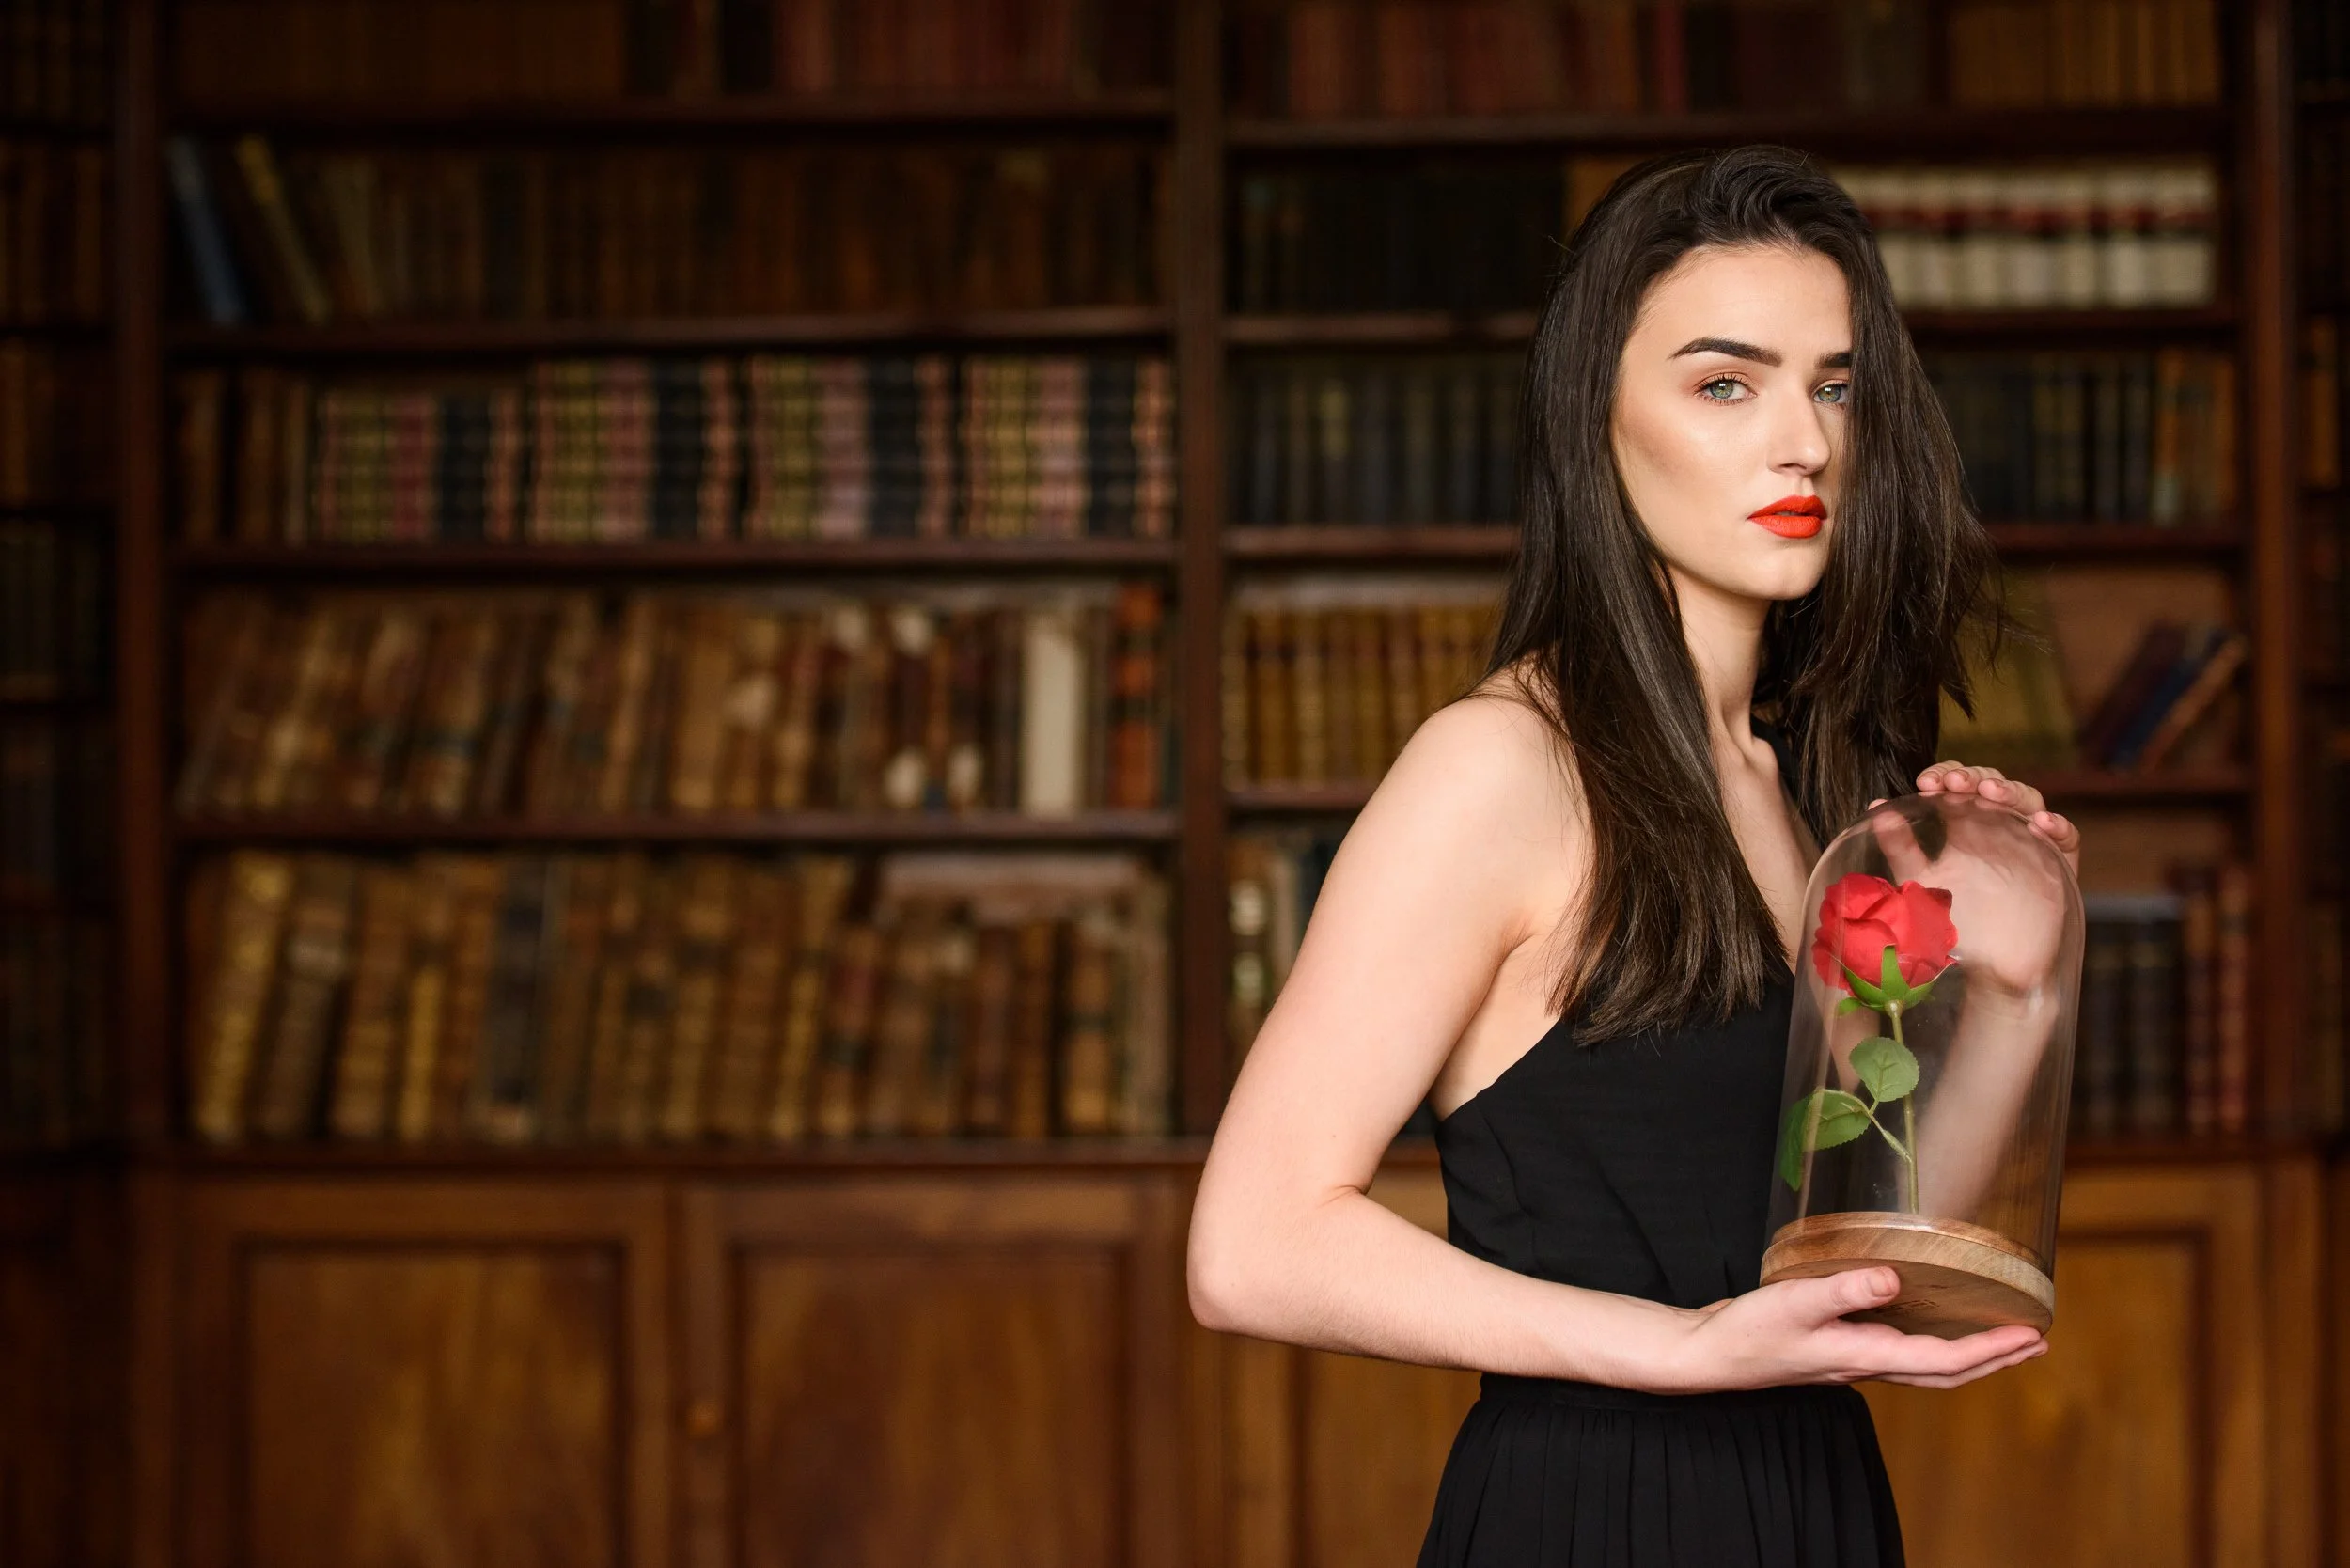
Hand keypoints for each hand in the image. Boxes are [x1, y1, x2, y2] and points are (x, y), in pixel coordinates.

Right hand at [1664, 1267, 2047, 1391]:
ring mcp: (1853, 1357)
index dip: (1992, 1349)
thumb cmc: (1747, 1333)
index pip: (1945, 1359)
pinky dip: (1931, 1343)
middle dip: (1994, 1360)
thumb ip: (1844, 1290)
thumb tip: (1894, 1278)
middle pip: (1946, 1372)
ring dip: (1969, 1355)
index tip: (2032, 1335)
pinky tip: (1927, 1322)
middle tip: (2035, 1343)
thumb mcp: (1794, 1304)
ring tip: (1999, 1338)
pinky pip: (1901, 1351)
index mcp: (1865, 1355)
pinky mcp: (1838, 1345)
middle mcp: (1867, 1362)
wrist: (1709, 1354)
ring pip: (1926, 1364)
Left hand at [1865, 761, 2080, 998]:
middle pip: (1994, 785)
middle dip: (1975, 777)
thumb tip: (1876, 809)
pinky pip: (2068, 840)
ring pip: (2031, 802)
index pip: (1960, 786)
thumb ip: (1900, 848)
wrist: (1987, 971)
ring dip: (2011, 792)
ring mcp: (2030, 846)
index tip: (1924, 782)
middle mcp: (1998, 831)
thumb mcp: (1920, 882)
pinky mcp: (2058, 869)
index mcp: (1964, 829)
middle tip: (1953, 783)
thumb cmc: (1954, 926)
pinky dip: (2059, 826)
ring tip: (1989, 793)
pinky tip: (2040, 824)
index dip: (1946, 775)